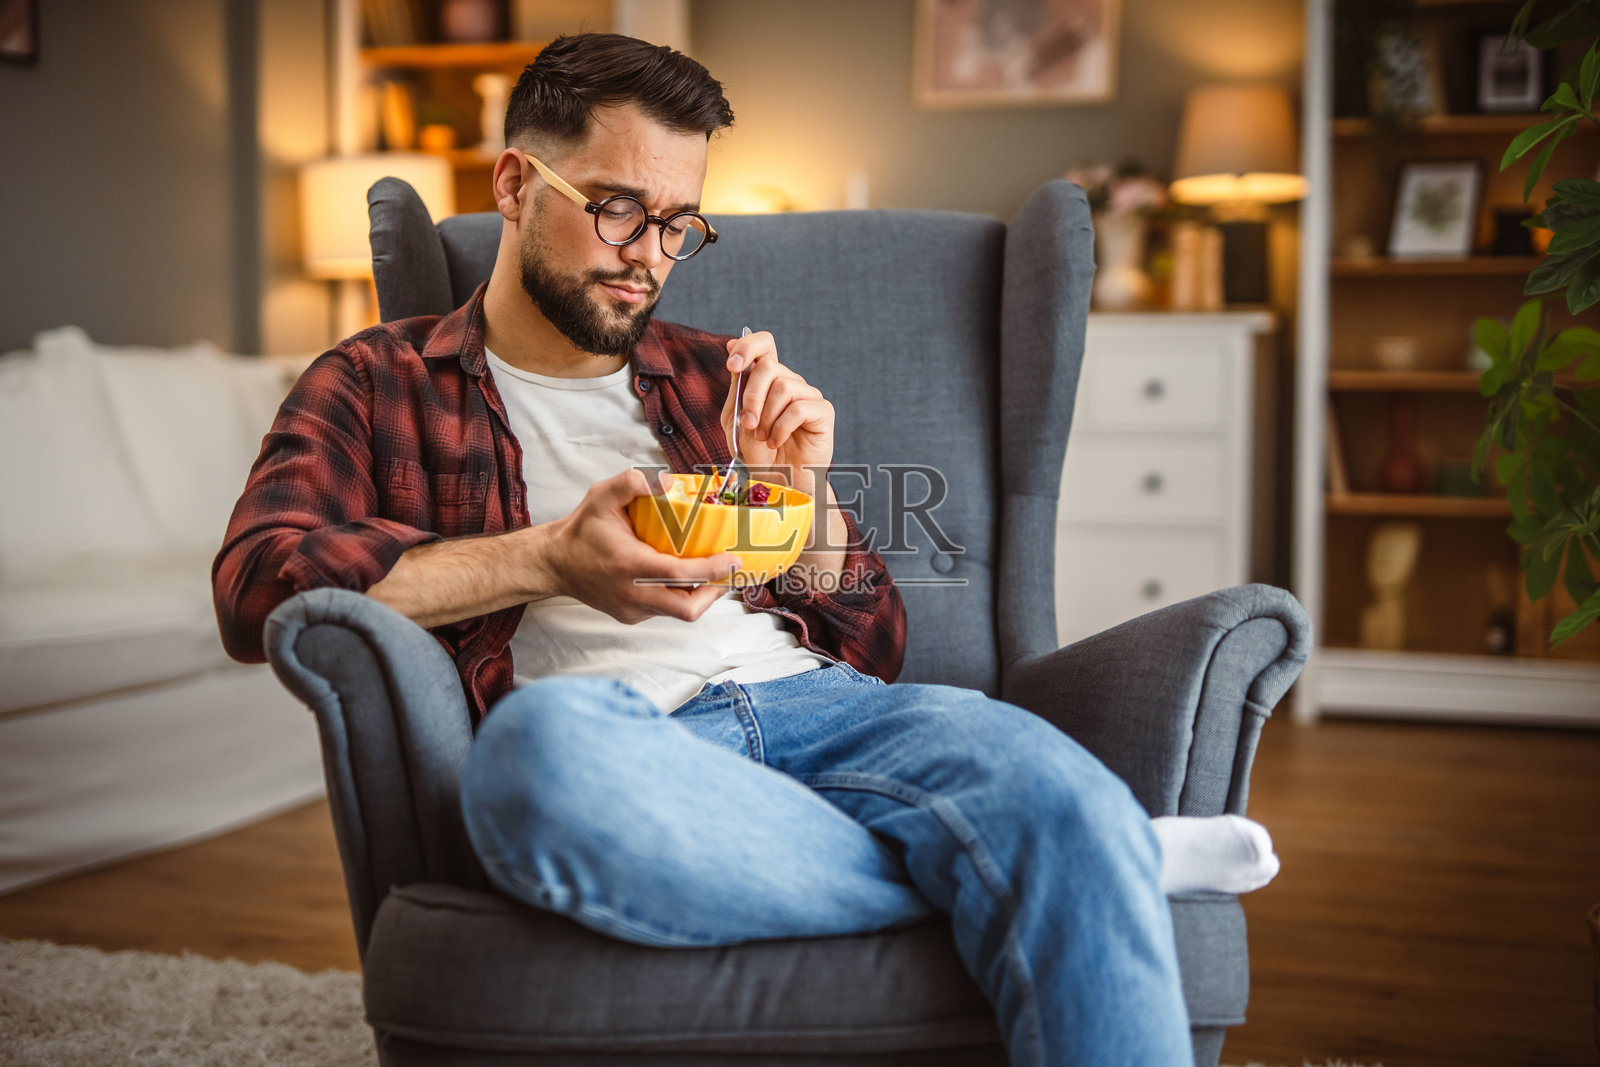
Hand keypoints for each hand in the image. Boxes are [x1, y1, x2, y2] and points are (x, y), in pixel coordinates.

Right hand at [537, 469, 740, 623]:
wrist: (554, 563)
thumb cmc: (581, 530)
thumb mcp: (602, 496)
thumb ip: (632, 482)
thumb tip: (668, 481)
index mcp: (629, 565)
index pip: (680, 575)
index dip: (711, 570)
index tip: (733, 559)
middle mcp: (632, 593)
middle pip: (687, 609)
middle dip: (714, 592)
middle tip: (729, 572)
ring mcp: (631, 609)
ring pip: (678, 612)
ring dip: (700, 595)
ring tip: (713, 573)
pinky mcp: (630, 616)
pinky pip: (664, 611)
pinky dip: (679, 596)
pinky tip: (684, 578)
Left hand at [723, 330, 834, 498]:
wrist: (778, 482)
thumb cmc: (757, 454)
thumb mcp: (735, 421)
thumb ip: (736, 391)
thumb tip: (736, 360)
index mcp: (767, 380)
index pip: (763, 344)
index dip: (748, 346)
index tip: (732, 364)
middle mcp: (790, 382)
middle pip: (769, 366)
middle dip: (751, 396)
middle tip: (746, 423)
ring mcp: (808, 395)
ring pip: (784, 387)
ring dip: (766, 417)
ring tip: (763, 438)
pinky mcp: (823, 411)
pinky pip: (798, 408)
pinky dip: (781, 428)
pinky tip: (777, 442)